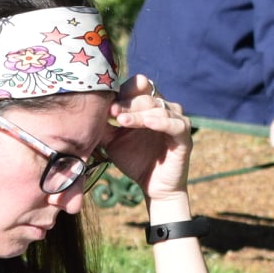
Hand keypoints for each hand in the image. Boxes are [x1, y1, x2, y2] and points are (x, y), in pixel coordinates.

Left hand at [106, 75, 195, 202]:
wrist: (152, 186)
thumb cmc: (134, 160)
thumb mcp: (113, 141)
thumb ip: (104, 125)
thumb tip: (89, 110)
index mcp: (148, 106)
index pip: (139, 86)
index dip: (124, 91)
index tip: (108, 104)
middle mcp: (164, 109)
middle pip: (147, 96)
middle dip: (128, 104)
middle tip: (112, 111)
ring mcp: (176, 121)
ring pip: (159, 109)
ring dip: (139, 114)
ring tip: (122, 121)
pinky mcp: (184, 137)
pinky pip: (175, 125)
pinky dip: (161, 122)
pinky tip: (148, 123)